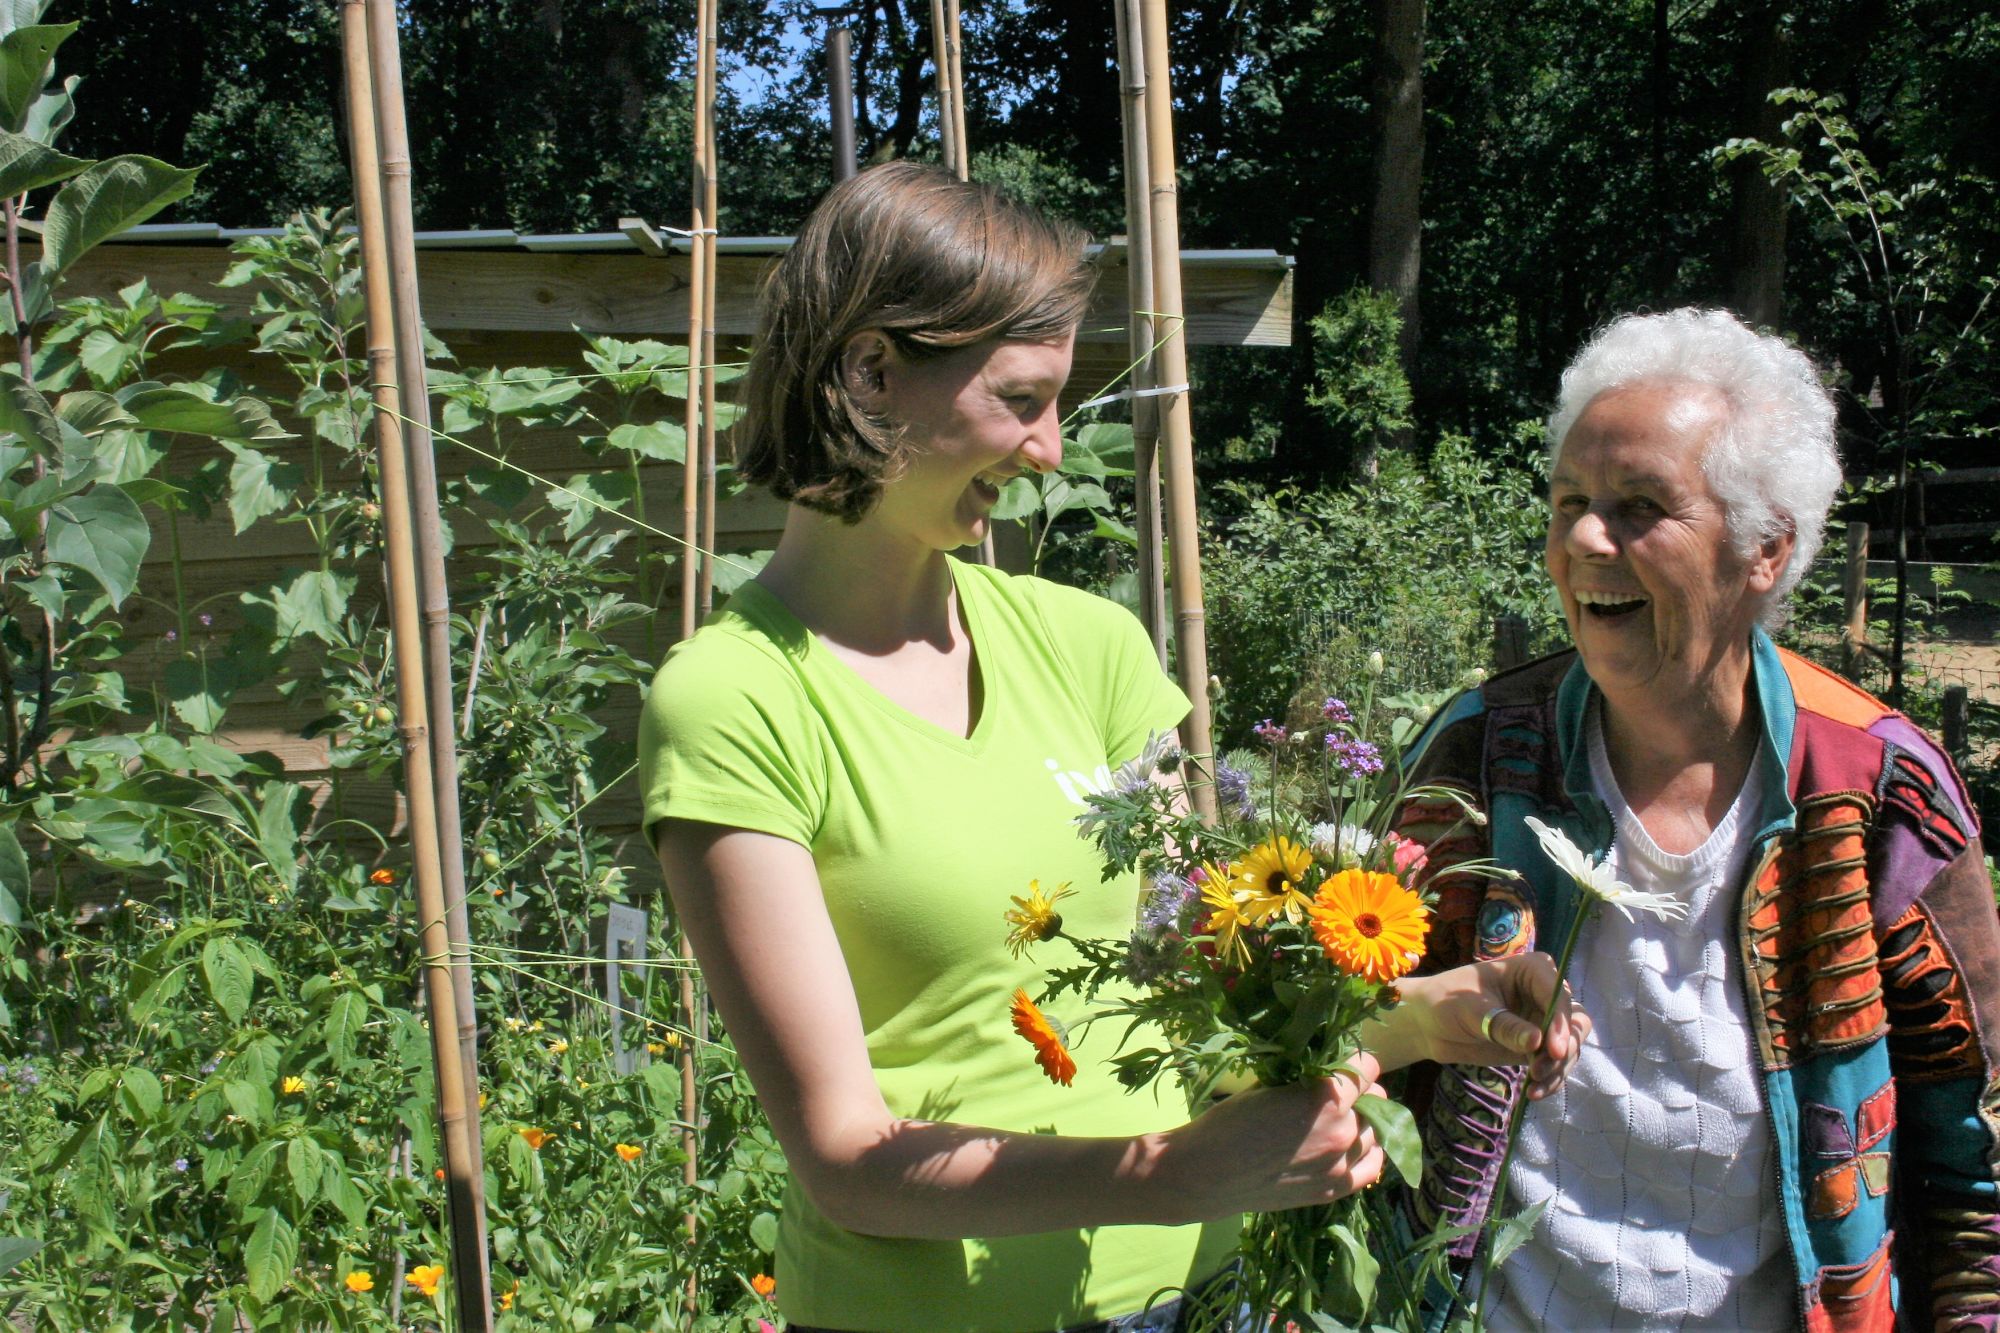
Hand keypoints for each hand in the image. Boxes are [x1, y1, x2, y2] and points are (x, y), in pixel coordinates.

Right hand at [1158, 1052, 1386, 1218]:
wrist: (1208, 1174)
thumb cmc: (1229, 1122)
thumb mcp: (1268, 1086)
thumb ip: (1304, 1079)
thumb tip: (1326, 1070)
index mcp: (1326, 1099)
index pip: (1367, 1071)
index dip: (1355, 1063)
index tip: (1342, 1064)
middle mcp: (1343, 1132)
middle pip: (1376, 1101)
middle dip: (1360, 1092)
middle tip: (1337, 1092)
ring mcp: (1341, 1166)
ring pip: (1376, 1133)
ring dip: (1363, 1121)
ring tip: (1341, 1119)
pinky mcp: (1335, 1190)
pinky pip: (1372, 1166)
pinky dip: (1368, 1151)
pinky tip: (1353, 1145)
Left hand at [1366, 954, 1589, 1099]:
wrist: (1427, 1024)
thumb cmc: (1445, 1001)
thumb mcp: (1472, 1011)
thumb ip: (1504, 1026)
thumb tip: (1537, 1041)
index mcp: (1531, 970)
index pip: (1558, 994)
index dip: (1561, 1022)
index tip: (1555, 1050)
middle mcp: (1543, 993)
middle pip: (1575, 1020)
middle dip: (1565, 1047)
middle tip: (1540, 1069)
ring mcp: (1542, 1020)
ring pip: (1571, 1045)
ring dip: (1559, 1068)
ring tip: (1534, 1087)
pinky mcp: (1535, 1045)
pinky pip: (1556, 1063)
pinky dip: (1550, 1078)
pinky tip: (1534, 1093)